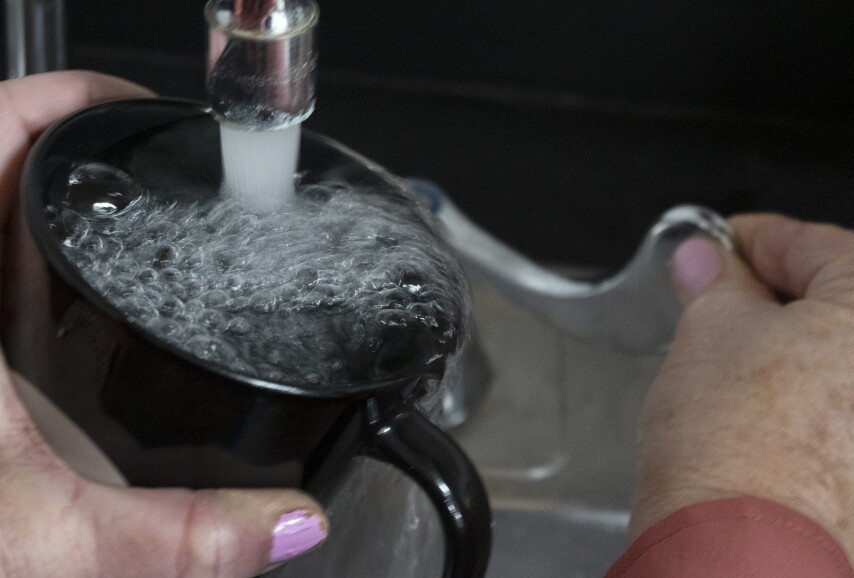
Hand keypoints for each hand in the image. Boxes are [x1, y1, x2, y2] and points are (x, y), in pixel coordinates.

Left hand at [0, 72, 327, 576]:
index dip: (73, 100)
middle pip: (3, 161)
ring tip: (129, 219)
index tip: (143, 108)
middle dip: (87, 157)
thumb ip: (171, 536)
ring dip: (50, 202)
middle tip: (164, 170)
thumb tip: (284, 525)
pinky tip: (65, 292)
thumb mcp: (38, 536)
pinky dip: (21, 254)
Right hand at [632, 214, 853, 576]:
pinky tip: (762, 411)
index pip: (815, 243)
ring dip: (793, 348)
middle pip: (841, 301)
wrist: (740, 552)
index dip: (754, 239)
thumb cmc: (736, 445)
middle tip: (719, 297)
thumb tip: (706, 260)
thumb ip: (715, 283)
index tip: (722, 244)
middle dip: (774, 293)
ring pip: (847, 359)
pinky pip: (853, 412)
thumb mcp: (708, 332)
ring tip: (732, 360)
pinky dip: (811, 398)